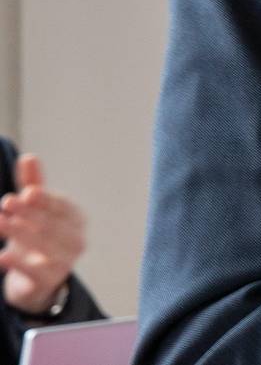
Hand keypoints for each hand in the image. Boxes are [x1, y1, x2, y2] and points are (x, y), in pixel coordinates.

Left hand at [0, 155, 85, 315]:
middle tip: (7, 203)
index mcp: (75, 218)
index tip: (25, 193)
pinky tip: (1, 256)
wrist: (36, 282)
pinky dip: (17, 263)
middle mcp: (76, 239)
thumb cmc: (37, 238)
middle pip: (51, 224)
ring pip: (43, 246)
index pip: (61, 206)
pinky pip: (34, 272)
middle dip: (28, 213)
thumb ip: (32, 185)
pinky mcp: (48, 282)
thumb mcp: (35, 211)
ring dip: (20, 233)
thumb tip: (28, 157)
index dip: (43, 199)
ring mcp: (65, 262)